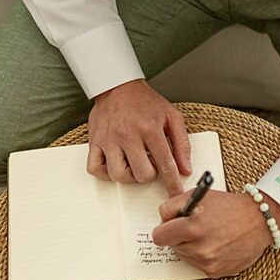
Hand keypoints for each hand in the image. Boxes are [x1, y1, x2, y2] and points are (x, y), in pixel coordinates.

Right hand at [87, 79, 190, 194]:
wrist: (117, 85)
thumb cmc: (145, 102)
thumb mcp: (171, 116)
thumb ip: (182, 143)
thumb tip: (185, 169)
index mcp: (149, 128)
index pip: (165, 164)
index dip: (172, 183)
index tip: (176, 193)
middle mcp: (127, 135)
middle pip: (141, 174)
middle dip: (150, 175)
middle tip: (150, 163)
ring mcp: (108, 139)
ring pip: (118, 175)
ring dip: (129, 175)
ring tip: (133, 163)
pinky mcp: (94, 141)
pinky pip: (95, 169)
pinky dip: (105, 173)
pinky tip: (115, 164)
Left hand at [151, 189, 279, 277]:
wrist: (259, 220)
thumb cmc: (229, 206)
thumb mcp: (198, 196)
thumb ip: (173, 205)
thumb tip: (162, 218)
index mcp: (192, 227)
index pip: (159, 236)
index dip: (164, 228)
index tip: (171, 225)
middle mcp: (199, 248)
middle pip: (172, 246)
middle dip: (179, 236)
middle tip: (194, 226)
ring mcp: (208, 262)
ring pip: (184, 256)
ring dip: (191, 246)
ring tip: (208, 234)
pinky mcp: (216, 272)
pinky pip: (197, 265)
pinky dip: (203, 256)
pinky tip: (216, 244)